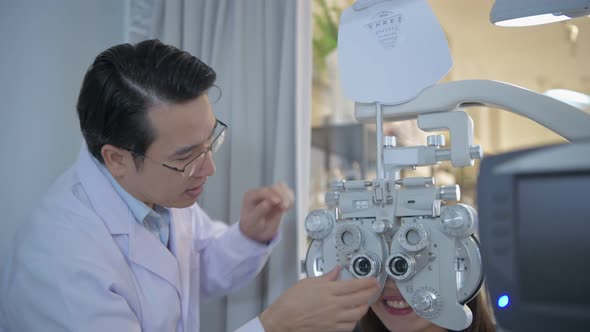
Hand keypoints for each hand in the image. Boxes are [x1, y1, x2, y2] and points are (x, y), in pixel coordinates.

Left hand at [239, 182, 293, 243]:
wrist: (257, 230)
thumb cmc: (252, 225)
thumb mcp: (253, 221)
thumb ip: (259, 211)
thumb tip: (268, 202)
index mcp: (250, 196)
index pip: (262, 191)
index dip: (271, 195)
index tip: (278, 201)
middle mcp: (260, 192)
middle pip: (273, 188)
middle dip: (281, 196)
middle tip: (286, 207)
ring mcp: (270, 192)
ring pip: (281, 187)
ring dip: (287, 196)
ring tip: (288, 208)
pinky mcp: (278, 195)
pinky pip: (286, 192)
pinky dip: (290, 198)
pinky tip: (289, 207)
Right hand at [259, 266, 379, 331]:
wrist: (283, 320)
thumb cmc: (291, 302)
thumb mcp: (307, 282)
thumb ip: (325, 277)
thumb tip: (335, 271)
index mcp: (328, 291)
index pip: (354, 285)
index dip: (367, 282)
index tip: (372, 280)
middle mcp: (334, 305)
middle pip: (360, 299)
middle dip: (370, 292)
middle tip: (374, 288)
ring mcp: (334, 318)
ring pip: (358, 313)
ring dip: (364, 306)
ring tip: (365, 302)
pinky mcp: (332, 329)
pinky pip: (350, 326)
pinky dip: (355, 320)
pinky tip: (353, 316)